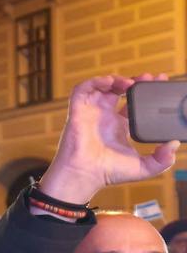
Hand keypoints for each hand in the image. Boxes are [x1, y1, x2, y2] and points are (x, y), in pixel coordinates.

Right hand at [40, 74, 179, 205]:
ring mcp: (92, 112)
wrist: (85, 174)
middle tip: (148, 78)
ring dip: (117, 79)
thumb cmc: (108, 173)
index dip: (144, 94)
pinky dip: (95, 81)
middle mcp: (106, 117)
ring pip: (102, 86)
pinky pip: (83, 89)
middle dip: (134, 82)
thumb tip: (174, 145)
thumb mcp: (143, 167)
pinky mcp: (79, 110)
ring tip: (131, 83)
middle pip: (119, 91)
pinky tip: (110, 82)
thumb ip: (162, 160)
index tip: (158, 85)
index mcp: (120, 127)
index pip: (133, 104)